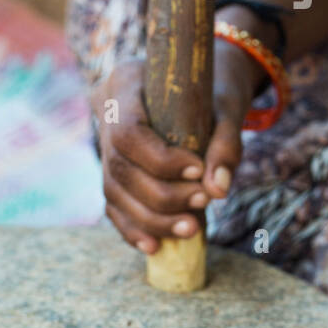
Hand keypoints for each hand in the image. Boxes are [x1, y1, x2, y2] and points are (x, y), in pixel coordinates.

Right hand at [92, 40, 261, 253]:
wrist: (198, 85)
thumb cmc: (212, 91)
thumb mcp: (226, 107)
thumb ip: (225, 144)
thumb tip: (217, 190)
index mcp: (124, 81)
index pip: (128, 132)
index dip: (160, 161)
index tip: (197, 171)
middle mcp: (104, 112)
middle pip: (120, 168)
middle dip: (161, 196)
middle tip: (203, 204)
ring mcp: (102, 143)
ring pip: (114, 192)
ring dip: (152, 219)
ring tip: (190, 228)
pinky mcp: (110, 170)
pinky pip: (113, 206)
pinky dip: (134, 230)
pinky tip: (156, 246)